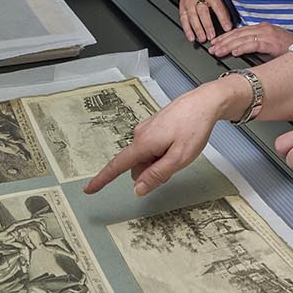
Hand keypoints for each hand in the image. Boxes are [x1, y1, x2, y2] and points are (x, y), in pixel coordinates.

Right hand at [82, 78, 244, 196]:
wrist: (204, 102)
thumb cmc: (194, 128)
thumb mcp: (179, 158)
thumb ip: (157, 175)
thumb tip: (137, 189)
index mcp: (143, 143)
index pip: (117, 166)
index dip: (102, 179)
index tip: (88, 189)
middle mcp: (140, 135)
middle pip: (137, 166)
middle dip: (151, 171)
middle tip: (175, 163)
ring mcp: (146, 130)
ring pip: (146, 158)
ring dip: (159, 161)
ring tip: (179, 150)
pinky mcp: (153, 127)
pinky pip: (151, 148)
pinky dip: (162, 152)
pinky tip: (177, 143)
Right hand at [177, 0, 232, 43]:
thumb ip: (223, 8)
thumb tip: (230, 23)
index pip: (217, 6)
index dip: (223, 18)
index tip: (227, 28)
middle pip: (202, 12)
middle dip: (208, 25)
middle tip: (212, 36)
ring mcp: (188, 3)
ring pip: (192, 17)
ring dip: (198, 29)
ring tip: (203, 39)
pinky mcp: (182, 9)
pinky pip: (184, 20)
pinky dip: (187, 30)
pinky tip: (191, 37)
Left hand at [206, 22, 292, 59]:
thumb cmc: (289, 50)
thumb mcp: (270, 46)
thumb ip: (257, 46)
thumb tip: (241, 52)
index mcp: (262, 29)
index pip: (240, 31)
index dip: (226, 37)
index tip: (216, 43)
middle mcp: (263, 29)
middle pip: (238, 34)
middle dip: (223, 41)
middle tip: (212, 48)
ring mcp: (267, 34)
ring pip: (242, 38)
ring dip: (228, 45)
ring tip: (218, 50)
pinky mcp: (271, 42)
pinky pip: (253, 44)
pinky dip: (242, 47)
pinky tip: (234, 52)